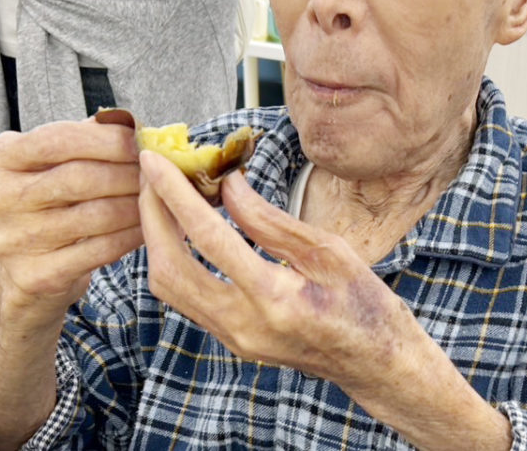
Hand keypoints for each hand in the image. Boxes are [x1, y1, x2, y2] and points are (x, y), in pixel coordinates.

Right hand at [0, 120, 143, 324]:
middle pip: (79, 178)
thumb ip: (86, 137)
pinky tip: (148, 226)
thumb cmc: (49, 201)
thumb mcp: (52, 162)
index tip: (141, 140)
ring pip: (95, 215)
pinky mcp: (34, 275)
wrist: (28, 269)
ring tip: (158, 197)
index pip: (57, 139)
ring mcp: (11, 240)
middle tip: (157, 171)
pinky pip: (100, 249)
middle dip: (127, 172)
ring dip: (136, 204)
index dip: (107, 139)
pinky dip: (131, 235)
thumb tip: (134, 123)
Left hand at [138, 150, 422, 393]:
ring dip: (157, 238)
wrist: (375, 365)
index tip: (156, 161)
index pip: (208, 238)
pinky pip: (185, 298)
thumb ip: (271, 221)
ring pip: (169, 287)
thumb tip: (228, 184)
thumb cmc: (364, 304)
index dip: (176, 195)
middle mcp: (242, 325)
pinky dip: (174, 258)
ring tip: (166, 195)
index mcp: (274, 298)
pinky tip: (185, 229)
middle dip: (152, 215)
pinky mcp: (229, 340)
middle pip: (169, 267)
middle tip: (152, 173)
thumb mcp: (329, 251)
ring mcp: (232, 338)